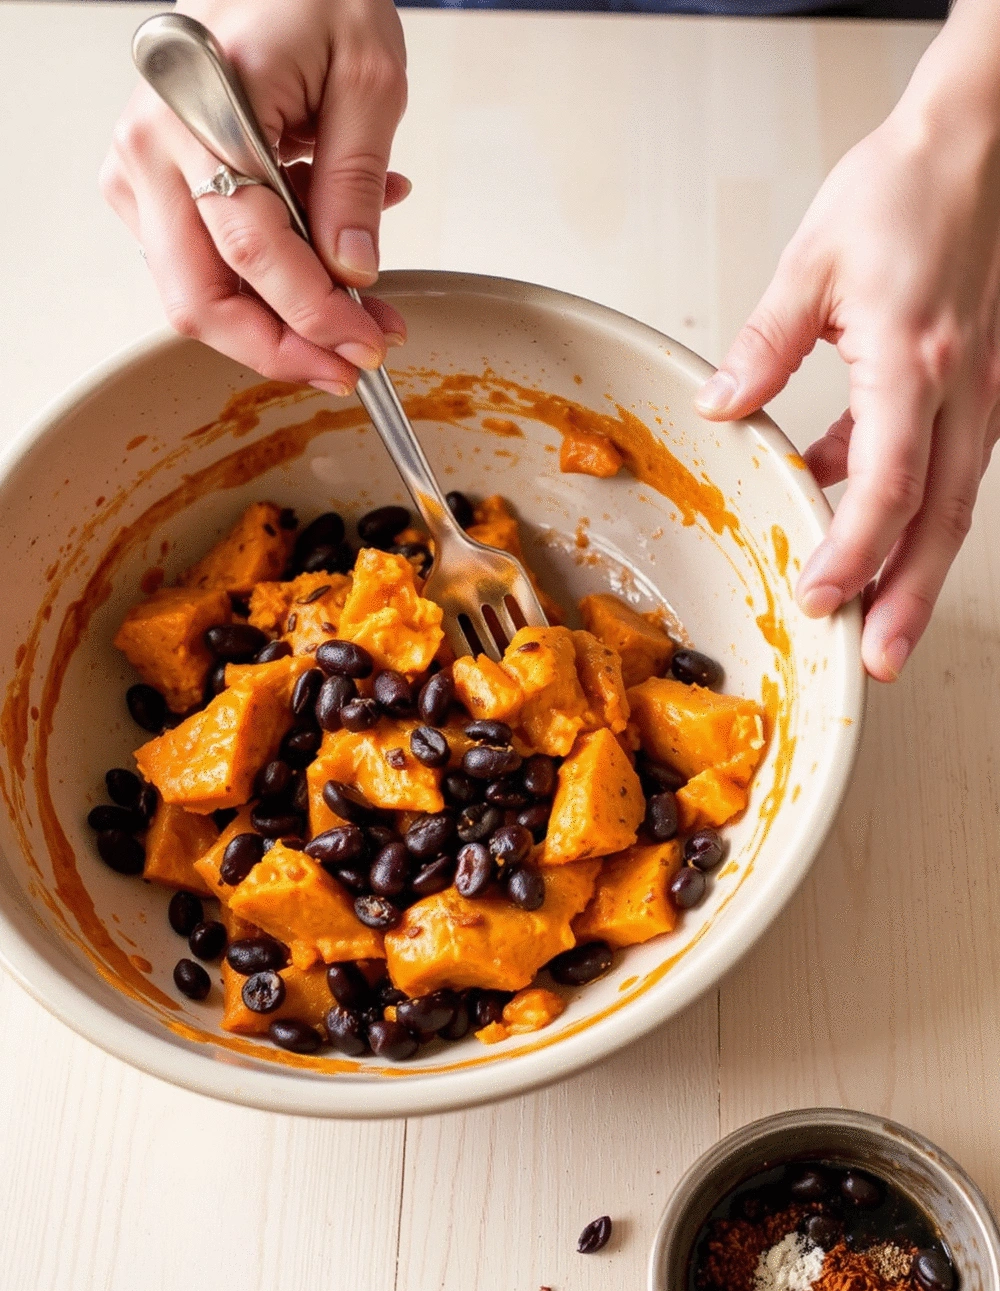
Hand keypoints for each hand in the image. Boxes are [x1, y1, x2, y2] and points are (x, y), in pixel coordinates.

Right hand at [100, 0, 409, 396]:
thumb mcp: (368, 79)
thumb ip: (356, 182)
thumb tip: (352, 274)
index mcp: (201, 113)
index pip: (253, 253)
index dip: (312, 318)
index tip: (365, 349)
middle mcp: (152, 148)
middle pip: (199, 299)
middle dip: (280, 349)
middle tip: (348, 365)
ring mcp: (140, 172)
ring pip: (197, 294)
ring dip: (280, 319)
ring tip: (357, 303)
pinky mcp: (150, 188)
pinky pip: (205, 265)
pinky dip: (267, 282)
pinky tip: (322, 253)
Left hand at [694, 101, 999, 680]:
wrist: (983, 143)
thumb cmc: (910, 188)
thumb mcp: (813, 261)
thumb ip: (765, 344)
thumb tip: (722, 404)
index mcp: (914, 361)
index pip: (888, 486)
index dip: (854, 553)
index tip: (820, 597)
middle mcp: (960, 388)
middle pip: (940, 521)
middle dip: (909, 600)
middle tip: (880, 661)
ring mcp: (979, 390)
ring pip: (953, 503)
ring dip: (915, 568)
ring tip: (878, 622)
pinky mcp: (977, 384)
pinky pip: (943, 462)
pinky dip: (904, 502)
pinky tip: (854, 513)